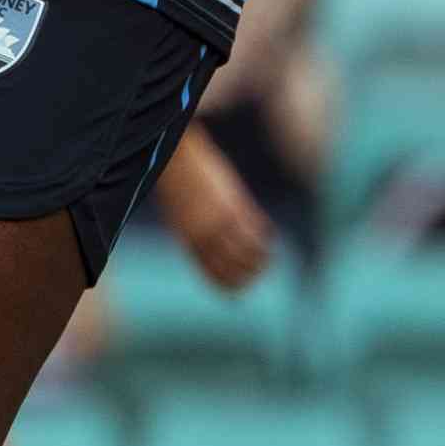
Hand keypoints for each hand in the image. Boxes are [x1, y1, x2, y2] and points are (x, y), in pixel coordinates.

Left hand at [151, 142, 277, 293]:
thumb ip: (195, 234)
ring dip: (262, 259)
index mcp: (189, 241)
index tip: (241, 286)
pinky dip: (264, 237)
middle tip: (259, 272)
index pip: (213, 274)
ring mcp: (221, 221)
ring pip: (249, 252)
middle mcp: (205, 236)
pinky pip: (256, 230)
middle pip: (234, 267)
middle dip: (249, 275)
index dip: (229, 285)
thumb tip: (208, 248)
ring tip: (268, 258)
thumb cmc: (176, 185)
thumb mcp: (179, 216)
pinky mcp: (234, 204)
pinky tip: (269, 237)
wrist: (176, 159)